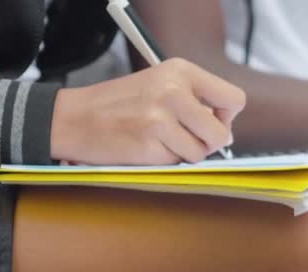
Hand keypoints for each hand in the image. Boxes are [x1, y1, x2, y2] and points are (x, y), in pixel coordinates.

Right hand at [50, 58, 245, 164]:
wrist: (73, 118)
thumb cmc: (120, 103)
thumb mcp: (161, 83)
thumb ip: (196, 100)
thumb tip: (227, 134)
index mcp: (181, 71)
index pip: (234, 99)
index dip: (227, 117)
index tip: (212, 122)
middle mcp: (174, 91)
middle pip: (221, 133)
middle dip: (209, 143)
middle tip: (187, 139)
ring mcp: (161, 119)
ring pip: (200, 153)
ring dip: (185, 154)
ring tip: (160, 140)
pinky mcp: (149, 145)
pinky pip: (176, 163)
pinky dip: (165, 161)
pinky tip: (146, 147)